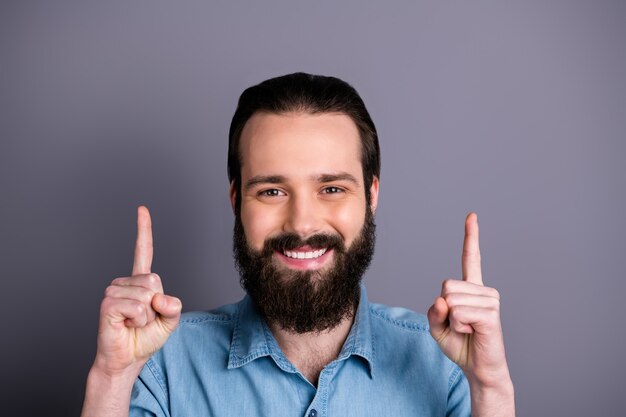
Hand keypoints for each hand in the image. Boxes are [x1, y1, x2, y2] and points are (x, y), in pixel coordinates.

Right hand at [93, 206, 181, 376]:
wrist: (127, 359)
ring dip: (147, 315)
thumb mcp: (170, 321)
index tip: (141, 209)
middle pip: (155, 281)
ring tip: (134, 323)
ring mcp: (114, 290)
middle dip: (157, 305)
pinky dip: (138, 319)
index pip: (143, 251)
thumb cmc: (145, 338)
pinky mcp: (108, 303)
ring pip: (147, 294)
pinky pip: (137, 306)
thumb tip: (158, 297)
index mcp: (140, 282)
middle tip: (144, 319)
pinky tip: (127, 325)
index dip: (143, 230)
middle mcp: (125, 282)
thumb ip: (173, 306)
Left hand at [427, 213, 510, 387]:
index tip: (472, 216)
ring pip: (451, 300)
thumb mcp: (437, 327)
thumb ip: (434, 311)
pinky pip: (459, 313)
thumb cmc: (460, 344)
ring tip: (468, 329)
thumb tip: (443, 300)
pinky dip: (458, 326)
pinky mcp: (491, 315)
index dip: (471, 237)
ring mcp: (490, 301)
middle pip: (446, 286)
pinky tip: (472, 332)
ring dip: (452, 320)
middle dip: (444, 309)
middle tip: (460, 324)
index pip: (471, 258)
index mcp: (471, 289)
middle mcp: (484, 290)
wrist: (478, 368)